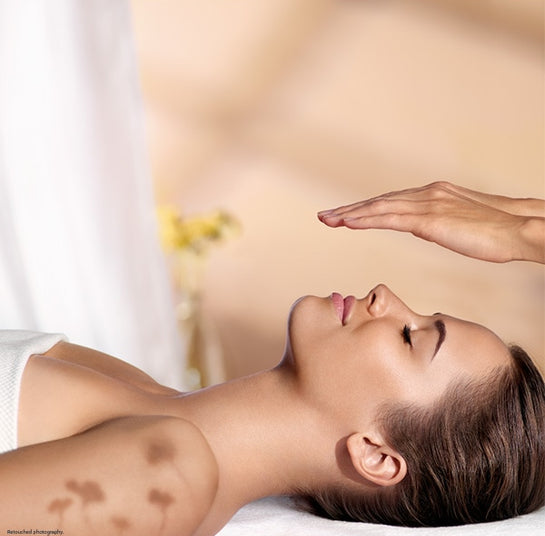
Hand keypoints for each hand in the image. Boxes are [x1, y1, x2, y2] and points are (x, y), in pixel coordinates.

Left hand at [318, 182, 544, 262]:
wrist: (519, 229)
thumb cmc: (494, 232)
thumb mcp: (457, 223)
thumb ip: (435, 221)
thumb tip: (421, 226)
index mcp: (432, 194)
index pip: (390, 201)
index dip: (365, 208)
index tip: (345, 215)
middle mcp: (426, 194)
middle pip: (379, 202)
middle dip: (349, 209)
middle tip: (325, 216)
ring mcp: (427, 204)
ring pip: (379, 208)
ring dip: (350, 214)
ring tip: (329, 220)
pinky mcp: (430, 219)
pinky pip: (390, 219)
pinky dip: (366, 220)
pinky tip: (349, 223)